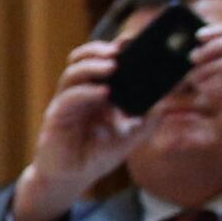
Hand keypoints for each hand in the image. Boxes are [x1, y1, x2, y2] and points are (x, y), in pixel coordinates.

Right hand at [9, 39, 142, 220]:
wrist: (71, 179)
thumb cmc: (95, 155)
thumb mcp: (130, 137)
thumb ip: (148, 121)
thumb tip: (165, 101)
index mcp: (94, 93)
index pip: (100, 62)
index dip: (113, 49)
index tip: (131, 41)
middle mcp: (78, 94)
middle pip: (81, 59)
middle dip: (100, 50)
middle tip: (120, 50)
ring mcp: (65, 104)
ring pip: (72, 74)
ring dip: (92, 66)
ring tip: (113, 65)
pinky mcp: (56, 118)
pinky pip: (68, 98)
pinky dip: (86, 92)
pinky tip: (103, 92)